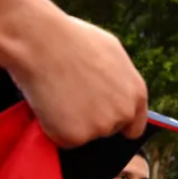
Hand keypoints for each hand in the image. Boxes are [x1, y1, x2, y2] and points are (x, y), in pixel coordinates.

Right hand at [7, 15, 147, 147]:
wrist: (41, 42)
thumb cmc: (70, 39)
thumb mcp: (110, 50)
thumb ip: (118, 78)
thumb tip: (112, 90)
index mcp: (136, 93)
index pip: (133, 126)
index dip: (117, 124)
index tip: (102, 120)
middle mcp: (123, 113)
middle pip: (106, 131)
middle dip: (90, 119)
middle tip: (70, 96)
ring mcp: (100, 127)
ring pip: (83, 136)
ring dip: (70, 123)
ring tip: (57, 93)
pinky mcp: (76, 137)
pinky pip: (62, 139)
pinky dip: (52, 128)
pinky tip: (48, 103)